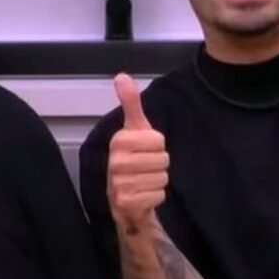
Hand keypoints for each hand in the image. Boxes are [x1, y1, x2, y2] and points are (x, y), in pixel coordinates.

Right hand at [107, 73, 168, 232]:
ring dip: (157, 181)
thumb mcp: (134, 129)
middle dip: (158, 165)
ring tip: (144, 180)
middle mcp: (116, 162)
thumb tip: (121, 76)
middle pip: (163, 159)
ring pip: (162, 178)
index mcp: (118, 141)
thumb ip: (131, 102)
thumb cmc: (132, 159)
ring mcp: (119, 183)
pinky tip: (143, 195)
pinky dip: (155, 196)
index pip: (159, 140)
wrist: (124, 197)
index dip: (157, 146)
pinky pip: (158, 195)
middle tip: (144, 167)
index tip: (144, 150)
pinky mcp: (127, 202)